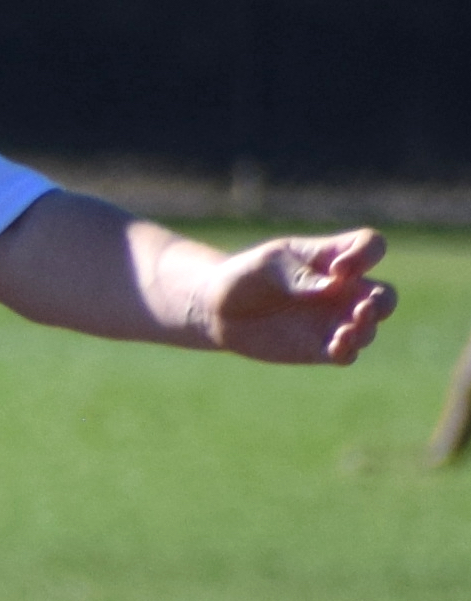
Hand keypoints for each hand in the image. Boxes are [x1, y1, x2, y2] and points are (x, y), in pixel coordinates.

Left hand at [203, 227, 391, 365]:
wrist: (217, 309)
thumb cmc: (245, 275)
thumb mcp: (267, 264)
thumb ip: (299, 274)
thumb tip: (332, 287)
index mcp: (332, 257)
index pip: (371, 246)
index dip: (366, 256)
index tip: (338, 268)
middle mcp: (341, 290)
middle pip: (384, 295)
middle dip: (381, 302)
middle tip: (363, 307)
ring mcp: (333, 320)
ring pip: (369, 328)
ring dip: (364, 330)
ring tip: (345, 331)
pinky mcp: (319, 347)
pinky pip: (346, 354)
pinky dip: (347, 351)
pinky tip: (335, 347)